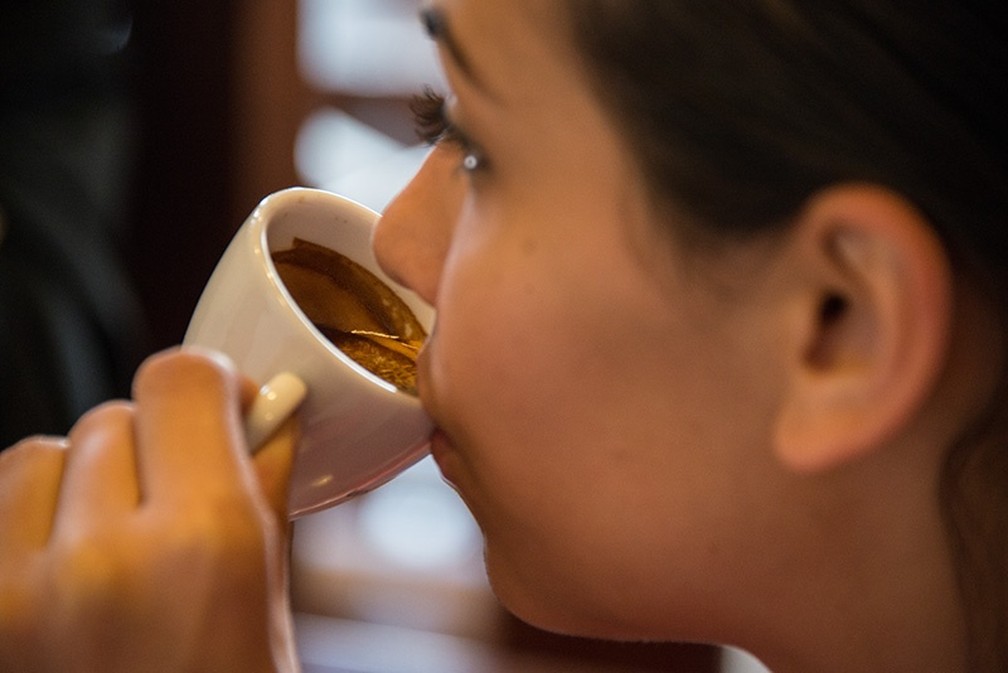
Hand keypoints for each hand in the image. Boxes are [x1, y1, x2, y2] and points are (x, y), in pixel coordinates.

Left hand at [0, 349, 298, 672]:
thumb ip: (266, 491)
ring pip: (43, 451)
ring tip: (115, 548)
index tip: (226, 408)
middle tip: (178, 509)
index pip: (182, 378)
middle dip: (156, 447)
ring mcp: (16, 589)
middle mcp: (101, 559)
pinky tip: (66, 570)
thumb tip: (271, 414)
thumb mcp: (269, 609)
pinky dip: (33, 518)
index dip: (212, 383)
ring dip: (82, 481)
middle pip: (116, 413)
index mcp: (203, 544)